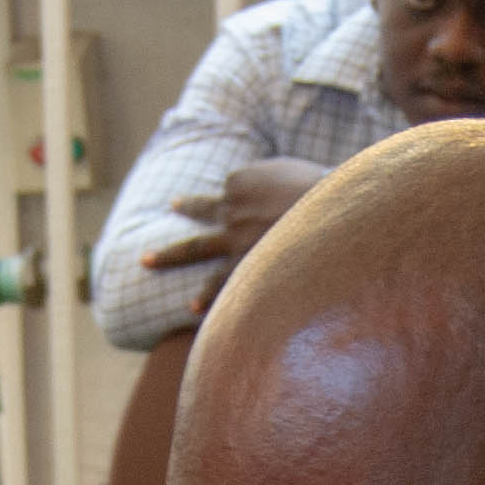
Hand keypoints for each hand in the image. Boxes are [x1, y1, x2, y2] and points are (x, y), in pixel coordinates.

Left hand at [139, 156, 330, 306]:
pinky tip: (191, 309)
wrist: (338, 223)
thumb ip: (280, 184)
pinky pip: (220, 284)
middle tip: (164, 212)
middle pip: (201, 210)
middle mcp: (232, 209)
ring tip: (146, 261)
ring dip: (169, 255)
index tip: (265, 209)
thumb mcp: (303, 176)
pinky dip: (206, 297)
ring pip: (196, 248)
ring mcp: (234, 239)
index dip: (247, 202)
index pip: (233, 191)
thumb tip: (284, 195)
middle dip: (183, 210)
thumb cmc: (331, 196)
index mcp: (243, 180)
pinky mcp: (244, 268)